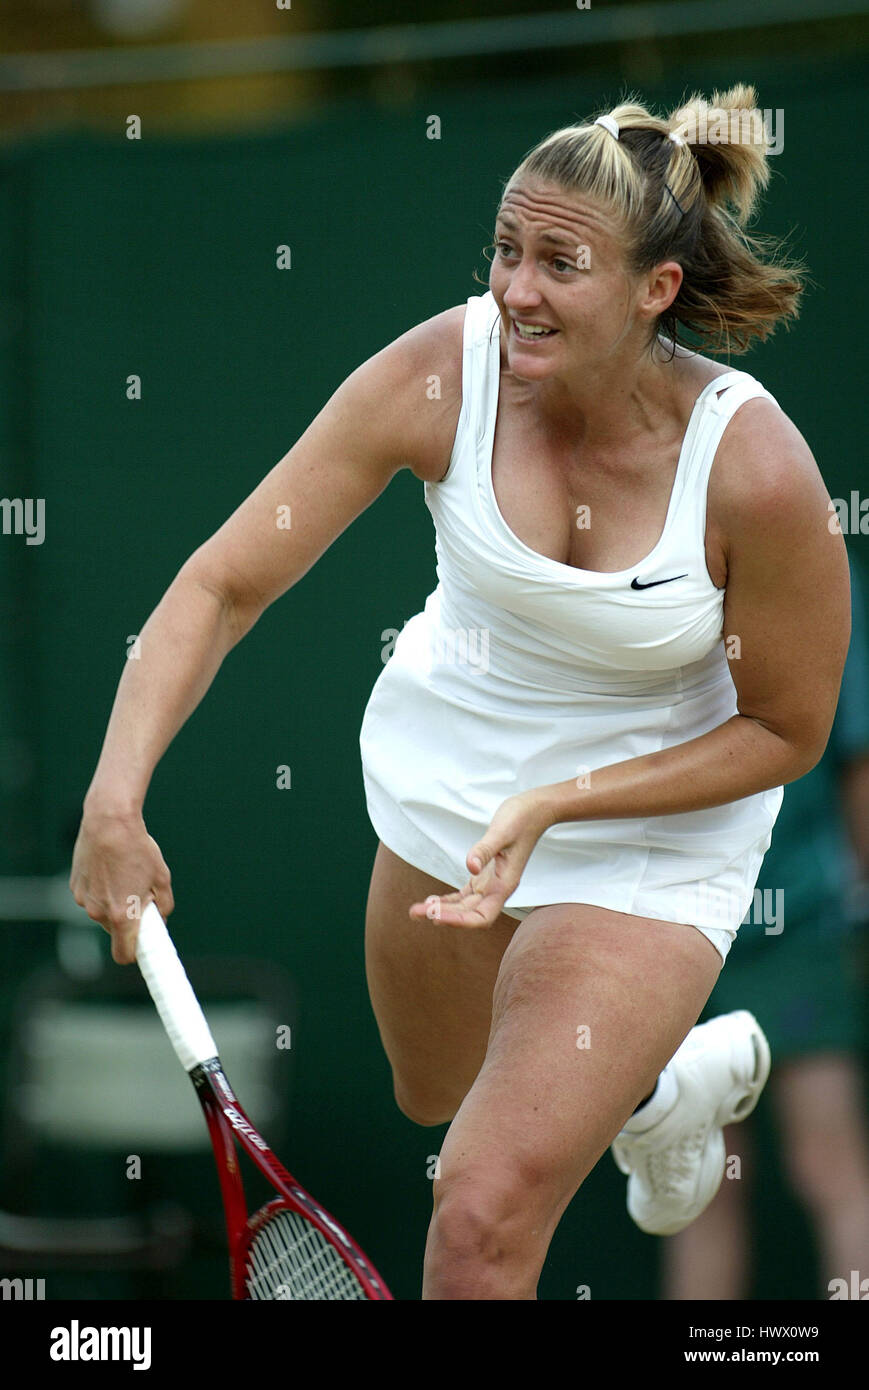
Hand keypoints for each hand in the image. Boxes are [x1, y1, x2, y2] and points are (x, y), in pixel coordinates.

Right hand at [70, 801, 173, 963]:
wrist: (109, 822)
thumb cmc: (138, 849)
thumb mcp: (162, 878)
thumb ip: (164, 906)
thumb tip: (160, 919)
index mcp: (122, 916)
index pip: (124, 955)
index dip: (135, 954)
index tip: (144, 947)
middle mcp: (98, 913)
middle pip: (115, 930)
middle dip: (127, 919)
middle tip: (140, 896)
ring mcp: (83, 900)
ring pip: (102, 911)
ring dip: (114, 901)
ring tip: (124, 874)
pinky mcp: (75, 886)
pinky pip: (91, 896)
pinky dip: (101, 889)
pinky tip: (110, 867)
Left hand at [409, 792, 549, 929]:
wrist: (534, 811)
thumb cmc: (521, 819)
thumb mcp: (501, 831)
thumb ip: (485, 850)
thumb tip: (470, 867)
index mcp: (505, 885)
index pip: (482, 916)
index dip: (459, 921)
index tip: (436, 916)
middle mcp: (497, 890)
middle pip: (468, 914)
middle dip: (442, 915)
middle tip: (415, 912)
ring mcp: (490, 884)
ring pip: (464, 907)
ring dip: (441, 910)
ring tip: (416, 911)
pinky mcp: (484, 875)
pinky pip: (464, 895)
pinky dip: (448, 900)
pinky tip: (432, 901)